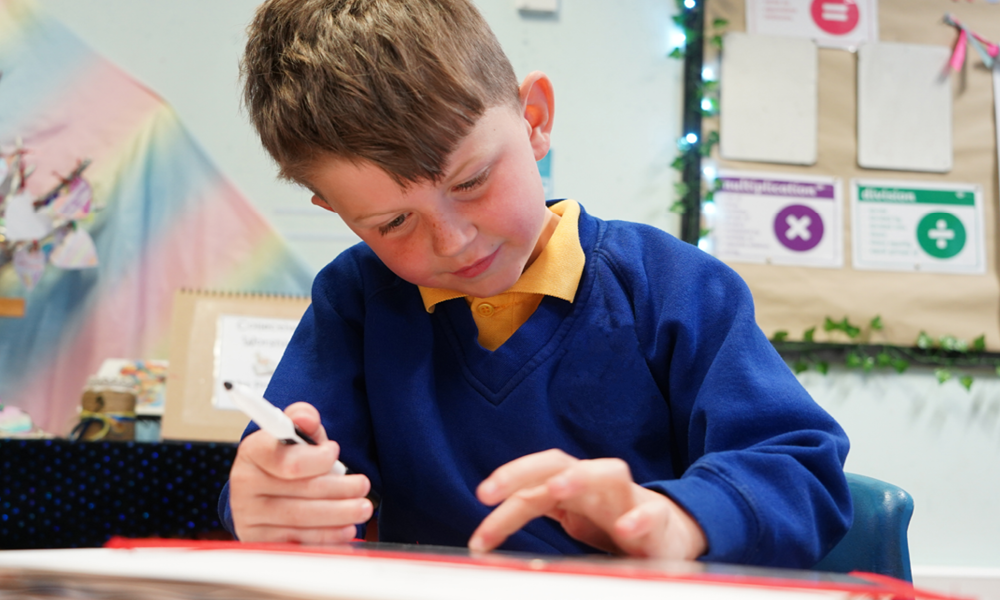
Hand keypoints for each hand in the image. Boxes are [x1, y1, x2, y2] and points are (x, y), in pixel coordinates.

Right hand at [229, 402, 372, 543]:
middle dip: (341, 488)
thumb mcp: (294, 433)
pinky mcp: (258, 539)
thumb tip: (306, 417)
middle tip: (362, 485)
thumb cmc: (284, 459)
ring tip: (361, 507)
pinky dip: (327, 537)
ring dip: (339, 514)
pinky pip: (298, 541)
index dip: (318, 459)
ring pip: (302, 518)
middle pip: (301, 491)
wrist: (264, 490)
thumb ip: (303, 420)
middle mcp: (244, 484)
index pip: (288, 460)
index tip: (334, 452)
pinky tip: (345, 528)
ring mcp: (249, 515)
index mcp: (252, 452)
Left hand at [468, 449, 706, 559]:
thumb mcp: (570, 517)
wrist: (672, 534)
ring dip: (580, 477)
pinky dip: (639, 518)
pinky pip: (651, 514)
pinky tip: (626, 529)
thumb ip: (536, 510)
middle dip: (520, 471)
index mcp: (570, 486)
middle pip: (556, 462)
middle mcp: (595, 485)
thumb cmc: (613, 522)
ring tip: (556, 489)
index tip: (478, 539)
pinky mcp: (659, 520)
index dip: (502, 501)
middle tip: (487, 492)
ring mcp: (627, 499)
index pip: (530, 483)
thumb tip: (484, 532)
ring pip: (607, 472)